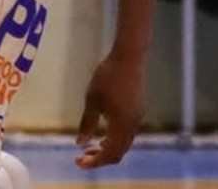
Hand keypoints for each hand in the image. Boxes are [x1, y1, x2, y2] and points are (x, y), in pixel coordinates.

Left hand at [75, 50, 145, 168]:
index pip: (109, 154)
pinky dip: (116, 138)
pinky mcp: (139, 109)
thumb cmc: (107, 75)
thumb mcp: (92, 99)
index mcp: (121, 125)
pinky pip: (128, 132)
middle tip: (83, 157)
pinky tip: (105, 130)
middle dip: (101, 158)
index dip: (94, 162)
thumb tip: (80, 143)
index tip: (78, 162)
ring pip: (125, 143)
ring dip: (109, 148)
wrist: (129, 56)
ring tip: (93, 147)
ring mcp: (138, 117)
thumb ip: (88, 123)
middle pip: (118, 152)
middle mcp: (133, 125)